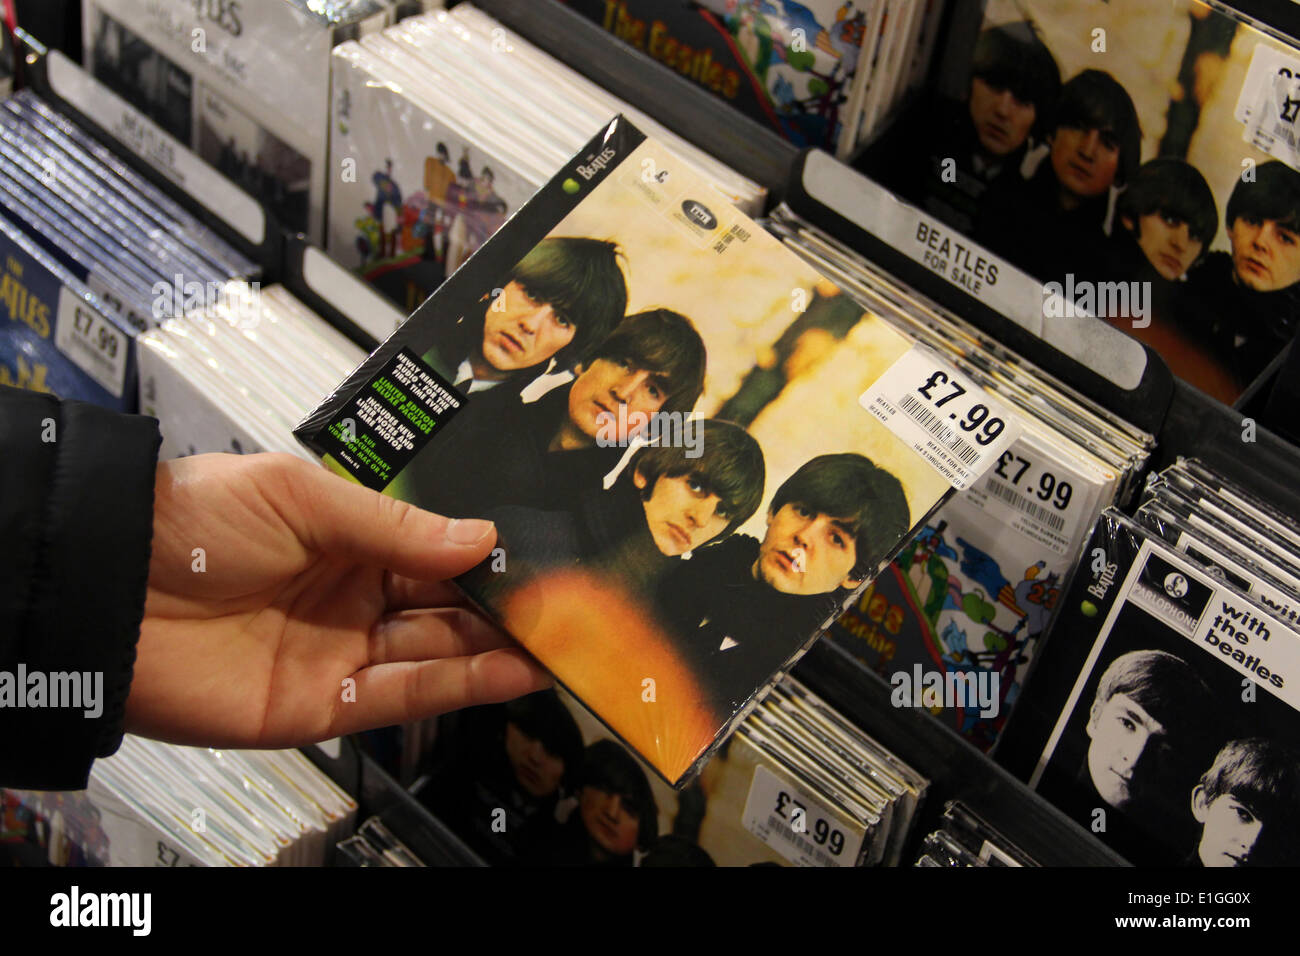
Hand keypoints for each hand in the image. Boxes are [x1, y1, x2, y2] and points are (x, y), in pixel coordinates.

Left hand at [126, 453, 550, 748]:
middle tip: (567, 608)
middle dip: (503, 609)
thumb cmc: (192, 522)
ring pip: (435, 656)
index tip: (541, 559)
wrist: (107, 590)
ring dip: (496, 651)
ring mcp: (339, 654)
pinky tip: (510, 671)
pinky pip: (403, 697)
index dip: (487, 560)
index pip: (435, 553)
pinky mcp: (322, 707)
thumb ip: (395, 525)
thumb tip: (479, 538)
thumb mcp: (302, 497)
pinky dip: (459, 688)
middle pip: (444, 609)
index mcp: (346, 540)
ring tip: (558, 643)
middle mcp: (350, 598)